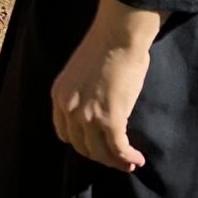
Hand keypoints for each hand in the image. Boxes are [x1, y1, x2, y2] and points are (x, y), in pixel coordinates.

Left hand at [49, 0, 159, 172]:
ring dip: (116, 161)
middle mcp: (68, 108)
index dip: (82, 143)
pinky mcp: (110, 120)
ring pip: (100, 153)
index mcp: (59, 95)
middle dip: (100, 155)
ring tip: (129, 162)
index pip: (64, 133)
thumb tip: (99, 109)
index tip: (97, 145)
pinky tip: (138, 159)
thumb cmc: (106, 46)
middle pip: (81, 147)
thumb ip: (83, 94)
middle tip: (117, 157)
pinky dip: (128, 157)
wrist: (118, 35)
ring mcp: (88, 116)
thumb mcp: (81, 74)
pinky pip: (118, 149)